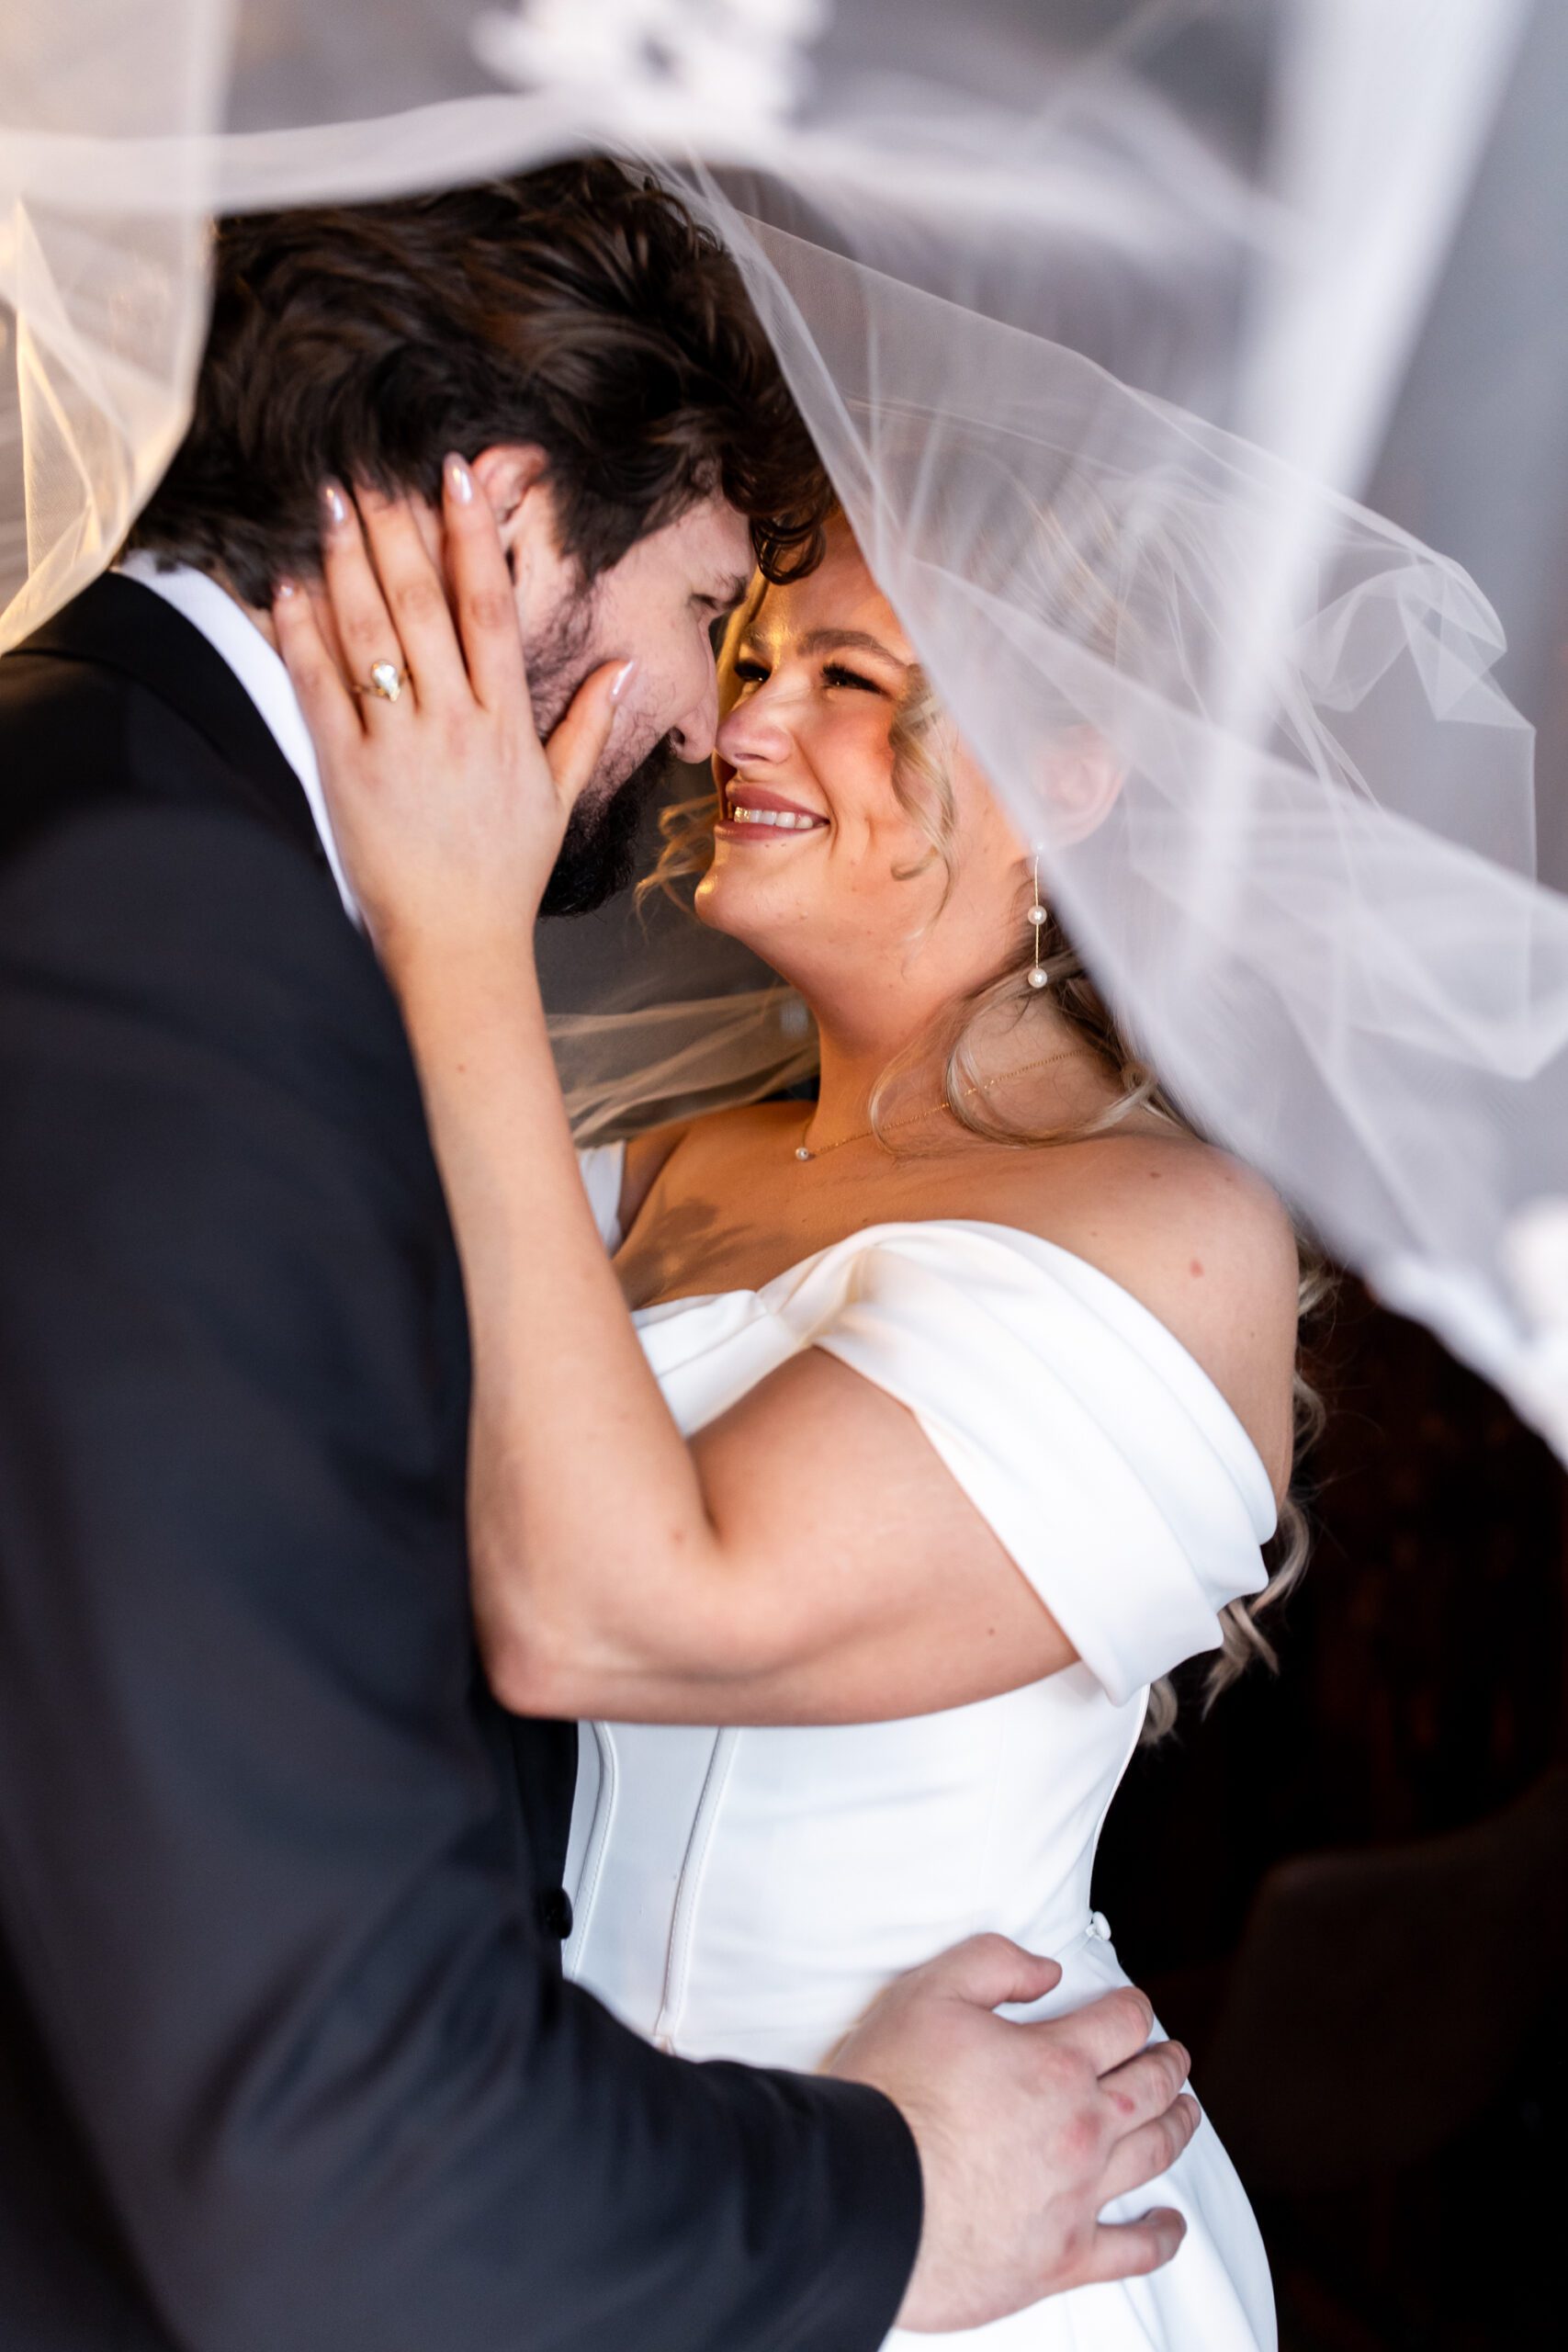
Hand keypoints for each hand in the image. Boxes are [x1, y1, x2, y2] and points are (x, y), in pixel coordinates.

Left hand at [272, 460, 634, 972]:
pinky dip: (302, 633)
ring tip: (331, 503)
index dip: (469, 536)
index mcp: (507, 724)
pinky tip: (288, 585)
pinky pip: (321, 689)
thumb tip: (623, 669)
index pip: (488, 609)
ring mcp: (401, 748)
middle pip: (424, 605)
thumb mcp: (560, 798)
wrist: (459, 946)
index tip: (453, 478)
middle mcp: (456, 725)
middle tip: (371, 470)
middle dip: (396, 530)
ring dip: (348, 562)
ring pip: (372, 635)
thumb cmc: (505, 874)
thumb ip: (586, 725)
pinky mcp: (349, 775)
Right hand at [828, 1934, 1195, 2331]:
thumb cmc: (890, 2095)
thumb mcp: (929, 1993)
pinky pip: (1132, 2250)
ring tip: (1185, 2114)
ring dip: (1178, 2128)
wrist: (864, 2196)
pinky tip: (1170, 2225)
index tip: (1136, 2008)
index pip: (1121, 2023)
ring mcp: (1077, 2198)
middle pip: (1151, 2087)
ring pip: (1152, 2156)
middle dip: (1168, 2065)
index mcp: (1056, 2063)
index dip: (1134, 2008)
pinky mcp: (1060, 2259)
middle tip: (1174, 2057)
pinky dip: (1161, 2236)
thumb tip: (1047, 1971)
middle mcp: (1081, 2129)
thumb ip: (993, 1964)